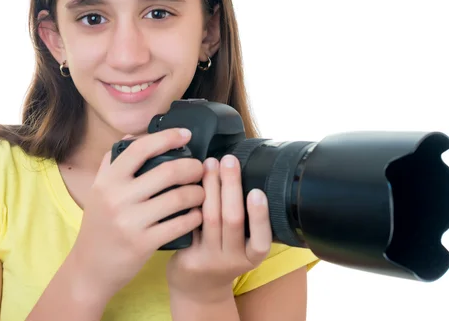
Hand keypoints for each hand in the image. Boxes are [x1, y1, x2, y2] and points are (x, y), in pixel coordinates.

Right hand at [71, 128, 205, 299]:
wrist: (90, 268)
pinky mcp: (143, 244)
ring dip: (198, 192)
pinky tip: (197, 214)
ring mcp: (130, 221)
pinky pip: (179, 224)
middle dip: (192, 167)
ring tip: (201, 192)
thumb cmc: (99, 225)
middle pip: (168, 171)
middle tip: (200, 168)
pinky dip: (194, 217)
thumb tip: (132, 137)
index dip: (167, 137)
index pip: (140, 148)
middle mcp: (117, 197)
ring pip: (178, 198)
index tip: (185, 134)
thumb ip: (112, 163)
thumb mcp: (98, 190)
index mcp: (108, 180)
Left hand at [166, 154, 271, 303]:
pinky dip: (190, 200)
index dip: (260, 216)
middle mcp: (233, 260)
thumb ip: (245, 218)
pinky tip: (187, 181)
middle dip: (231, 186)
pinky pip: (189, 223)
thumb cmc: (223, 254)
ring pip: (209, 218)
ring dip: (210, 187)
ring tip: (209, 164)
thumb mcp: (242, 244)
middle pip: (233, 220)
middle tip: (229, 160)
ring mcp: (209, 259)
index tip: (257, 191)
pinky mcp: (187, 256)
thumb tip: (238, 170)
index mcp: (252, 256)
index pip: (262, 239)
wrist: (197, 288)